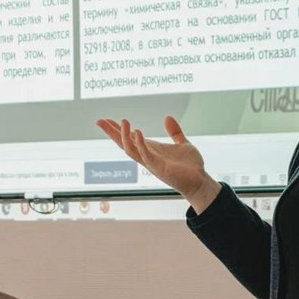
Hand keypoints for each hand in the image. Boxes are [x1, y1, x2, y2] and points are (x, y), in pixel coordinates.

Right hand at [96, 116, 220, 210]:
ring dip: (124, 136)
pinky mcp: (158, 167)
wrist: (199, 182)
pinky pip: (145, 155)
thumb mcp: (182, 143)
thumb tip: (167, 117)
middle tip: (99, 121)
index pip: (130, 138)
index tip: (106, 120)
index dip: (118, 130)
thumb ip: (174, 131)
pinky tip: (137, 132)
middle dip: (111, 133)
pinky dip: (140, 143)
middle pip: (124, 144)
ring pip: (130, 149)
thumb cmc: (190, 166)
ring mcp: (151, 162)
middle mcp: (147, 156)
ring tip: (122, 121)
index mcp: (151, 149)